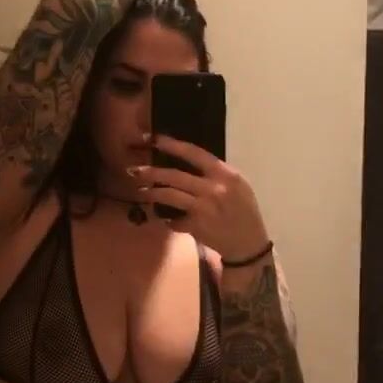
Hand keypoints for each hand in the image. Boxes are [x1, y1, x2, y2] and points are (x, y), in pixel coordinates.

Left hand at [130, 135, 269, 260]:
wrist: (249, 243)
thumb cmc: (244, 211)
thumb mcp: (238, 185)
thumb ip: (216, 173)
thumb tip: (187, 162)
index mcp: (225, 174)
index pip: (194, 153)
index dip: (171, 145)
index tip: (152, 139)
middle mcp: (213, 188)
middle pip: (174, 175)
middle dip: (151, 172)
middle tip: (134, 170)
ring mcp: (203, 208)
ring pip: (169, 195)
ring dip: (152, 193)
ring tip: (141, 192)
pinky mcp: (196, 226)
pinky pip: (174, 220)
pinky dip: (168, 220)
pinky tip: (164, 219)